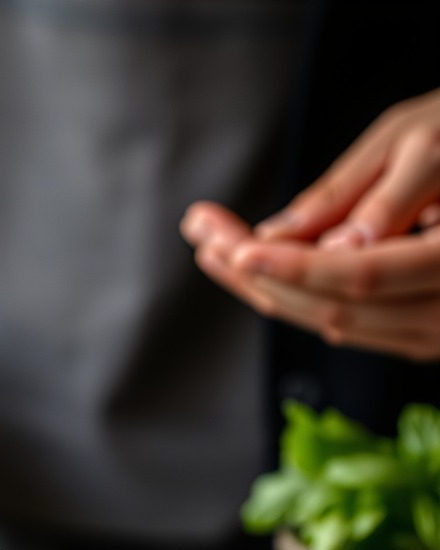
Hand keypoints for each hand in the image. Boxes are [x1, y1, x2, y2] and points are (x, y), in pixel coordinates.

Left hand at [180, 89, 439, 361]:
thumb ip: (372, 195)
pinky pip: (351, 324)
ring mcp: (436, 333)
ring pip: (334, 323)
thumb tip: (301, 240)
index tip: (230, 246)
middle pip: (333, 307)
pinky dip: (298, 299)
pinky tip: (257, 272)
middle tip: (203, 234)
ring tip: (215, 248)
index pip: (360, 276)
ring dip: (265, 290)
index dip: (290, 266)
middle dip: (257, 276)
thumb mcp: (426, 144)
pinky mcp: (423, 336)